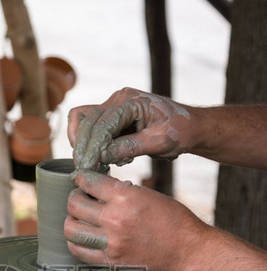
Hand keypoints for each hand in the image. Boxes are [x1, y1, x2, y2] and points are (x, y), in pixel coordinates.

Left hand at [64, 169, 208, 270]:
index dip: (81, 178)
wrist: (187, 250)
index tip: (80, 179)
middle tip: (80, 197)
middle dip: (75, 197)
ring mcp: (111, 243)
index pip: (89, 182)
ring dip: (71, 220)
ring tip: (78, 218)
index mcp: (126, 197)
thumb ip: (121, 192)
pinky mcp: (110, 261)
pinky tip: (82, 236)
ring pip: (71, 228)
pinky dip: (75, 242)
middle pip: (74, 204)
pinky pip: (79, 250)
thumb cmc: (173, 220)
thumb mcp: (148, 195)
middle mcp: (114, 219)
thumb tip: (98, 189)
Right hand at [68, 87, 193, 170]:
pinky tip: (104, 161)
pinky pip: (91, 129)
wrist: (189, 127)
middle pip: (84, 120)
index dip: (92, 147)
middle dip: (82, 146)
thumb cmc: (179, 131)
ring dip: (82, 144)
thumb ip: (130, 146)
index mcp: (130, 101)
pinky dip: (91, 145)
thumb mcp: (159, 142)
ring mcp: (113, 107)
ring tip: (94, 165)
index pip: (101, 124)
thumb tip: (102, 155)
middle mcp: (118, 100)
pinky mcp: (112, 118)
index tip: (88, 168)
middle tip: (83, 170)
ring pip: (82, 122)